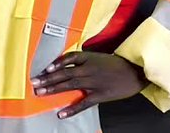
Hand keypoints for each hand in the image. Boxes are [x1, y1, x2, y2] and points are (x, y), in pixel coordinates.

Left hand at [31, 51, 148, 119]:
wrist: (136, 72)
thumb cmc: (118, 64)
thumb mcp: (100, 57)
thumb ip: (85, 60)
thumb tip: (69, 65)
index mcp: (89, 58)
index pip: (67, 59)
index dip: (55, 64)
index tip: (44, 69)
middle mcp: (88, 68)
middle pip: (64, 73)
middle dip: (47, 78)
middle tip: (34, 82)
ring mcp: (94, 82)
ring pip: (69, 85)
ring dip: (53, 89)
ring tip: (40, 92)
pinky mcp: (100, 95)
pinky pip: (83, 102)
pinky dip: (71, 108)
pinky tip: (61, 113)